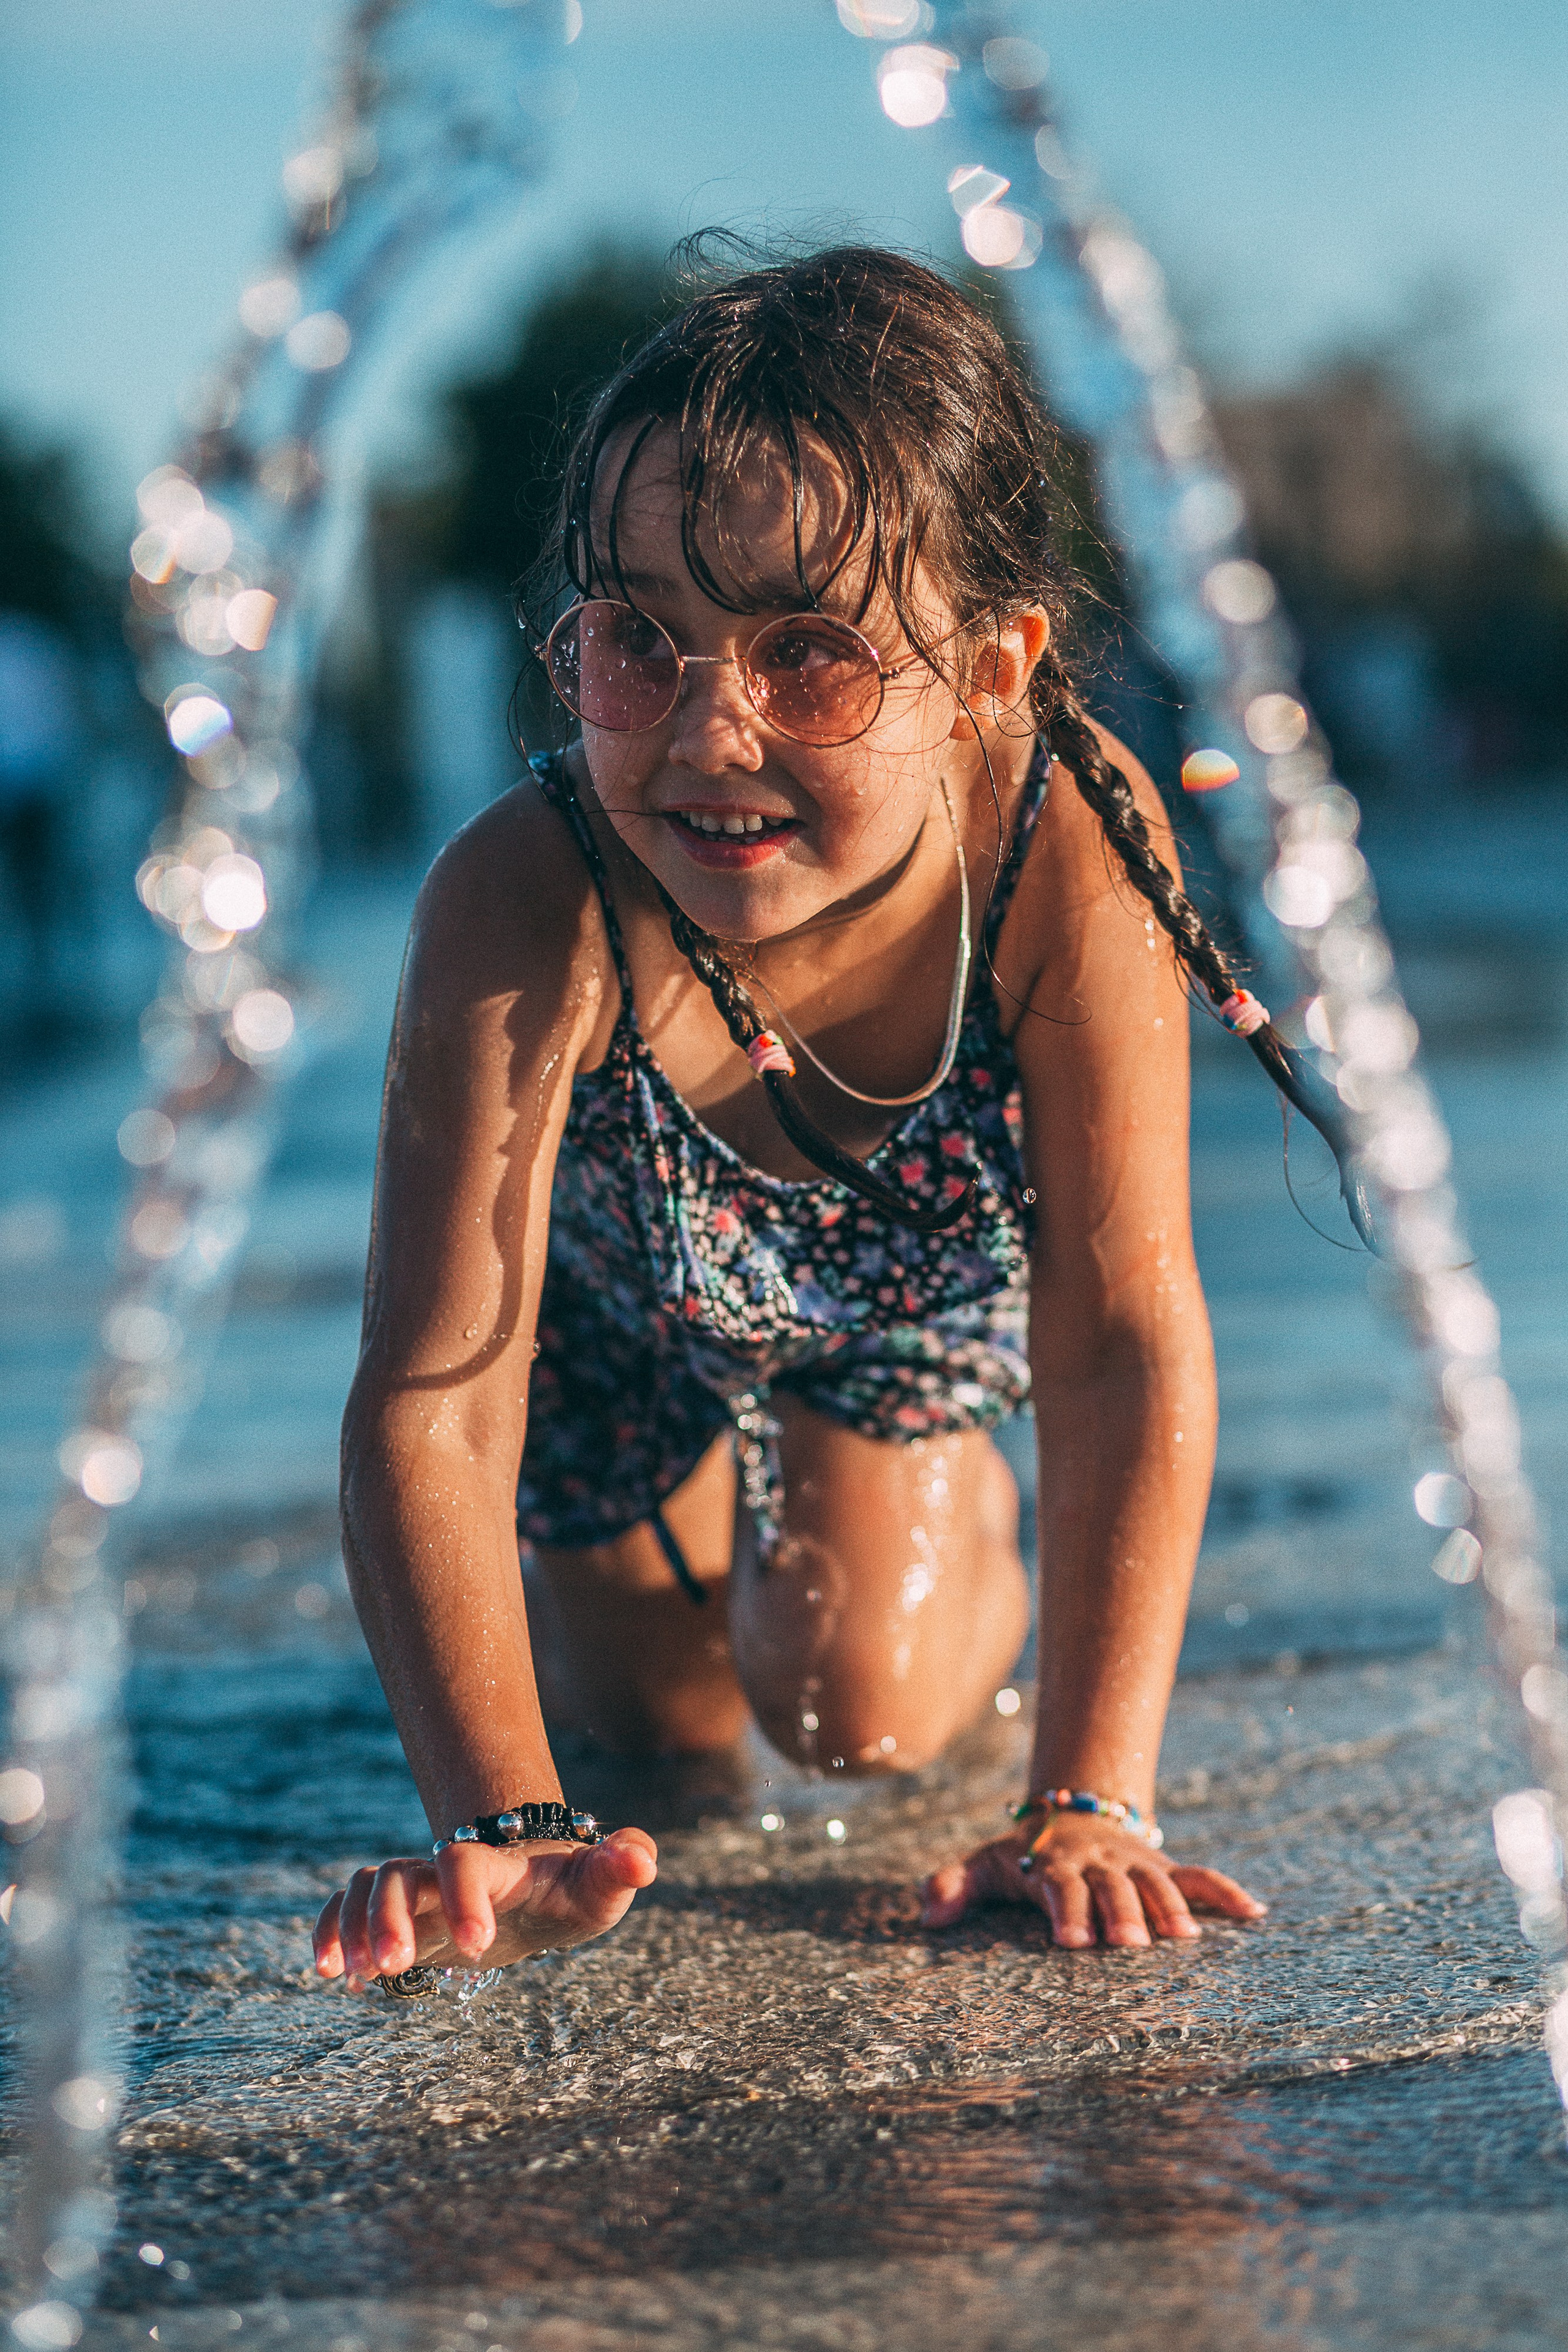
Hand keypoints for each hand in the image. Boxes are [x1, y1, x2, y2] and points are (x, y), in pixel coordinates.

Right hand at [313, 1827, 657, 1986]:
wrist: (539, 1886)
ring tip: (354, 1976)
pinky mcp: (396, 1916)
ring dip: (350, 1926)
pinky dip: (329, 1932)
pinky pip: (345, 1907)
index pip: (467, 1863)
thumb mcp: (601, 1886)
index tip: (479, 1946)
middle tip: (397, 1965)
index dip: (465, 1897)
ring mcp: (419, 1891)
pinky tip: (334, 1976)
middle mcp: (447, 1871)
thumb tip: (642, 1859)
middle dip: (390, 1916)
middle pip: (400, 1873)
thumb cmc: (573, 1890)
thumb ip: (621, 1866)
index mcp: (497, 1866)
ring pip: (366, 1886)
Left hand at [919, 1812, 1265, 1946]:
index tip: (1071, 1942)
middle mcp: (1099, 1863)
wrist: (1070, 1815)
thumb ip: (953, 1885)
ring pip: (1157, 1883)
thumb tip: (927, 1915)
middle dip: (1121, 1914)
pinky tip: (1255, 1913)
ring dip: (1170, 1908)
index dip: (1066, 1910)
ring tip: (1186, 1939)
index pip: (1060, 1887)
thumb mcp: (984, 1864)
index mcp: (1055, 1864)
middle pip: (1112, 1887)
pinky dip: (1226, 1892)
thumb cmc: (1023, 1856)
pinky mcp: (1163, 1869)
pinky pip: (1199, 1877)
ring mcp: (1136, 1865)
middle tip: (1130, 1945)